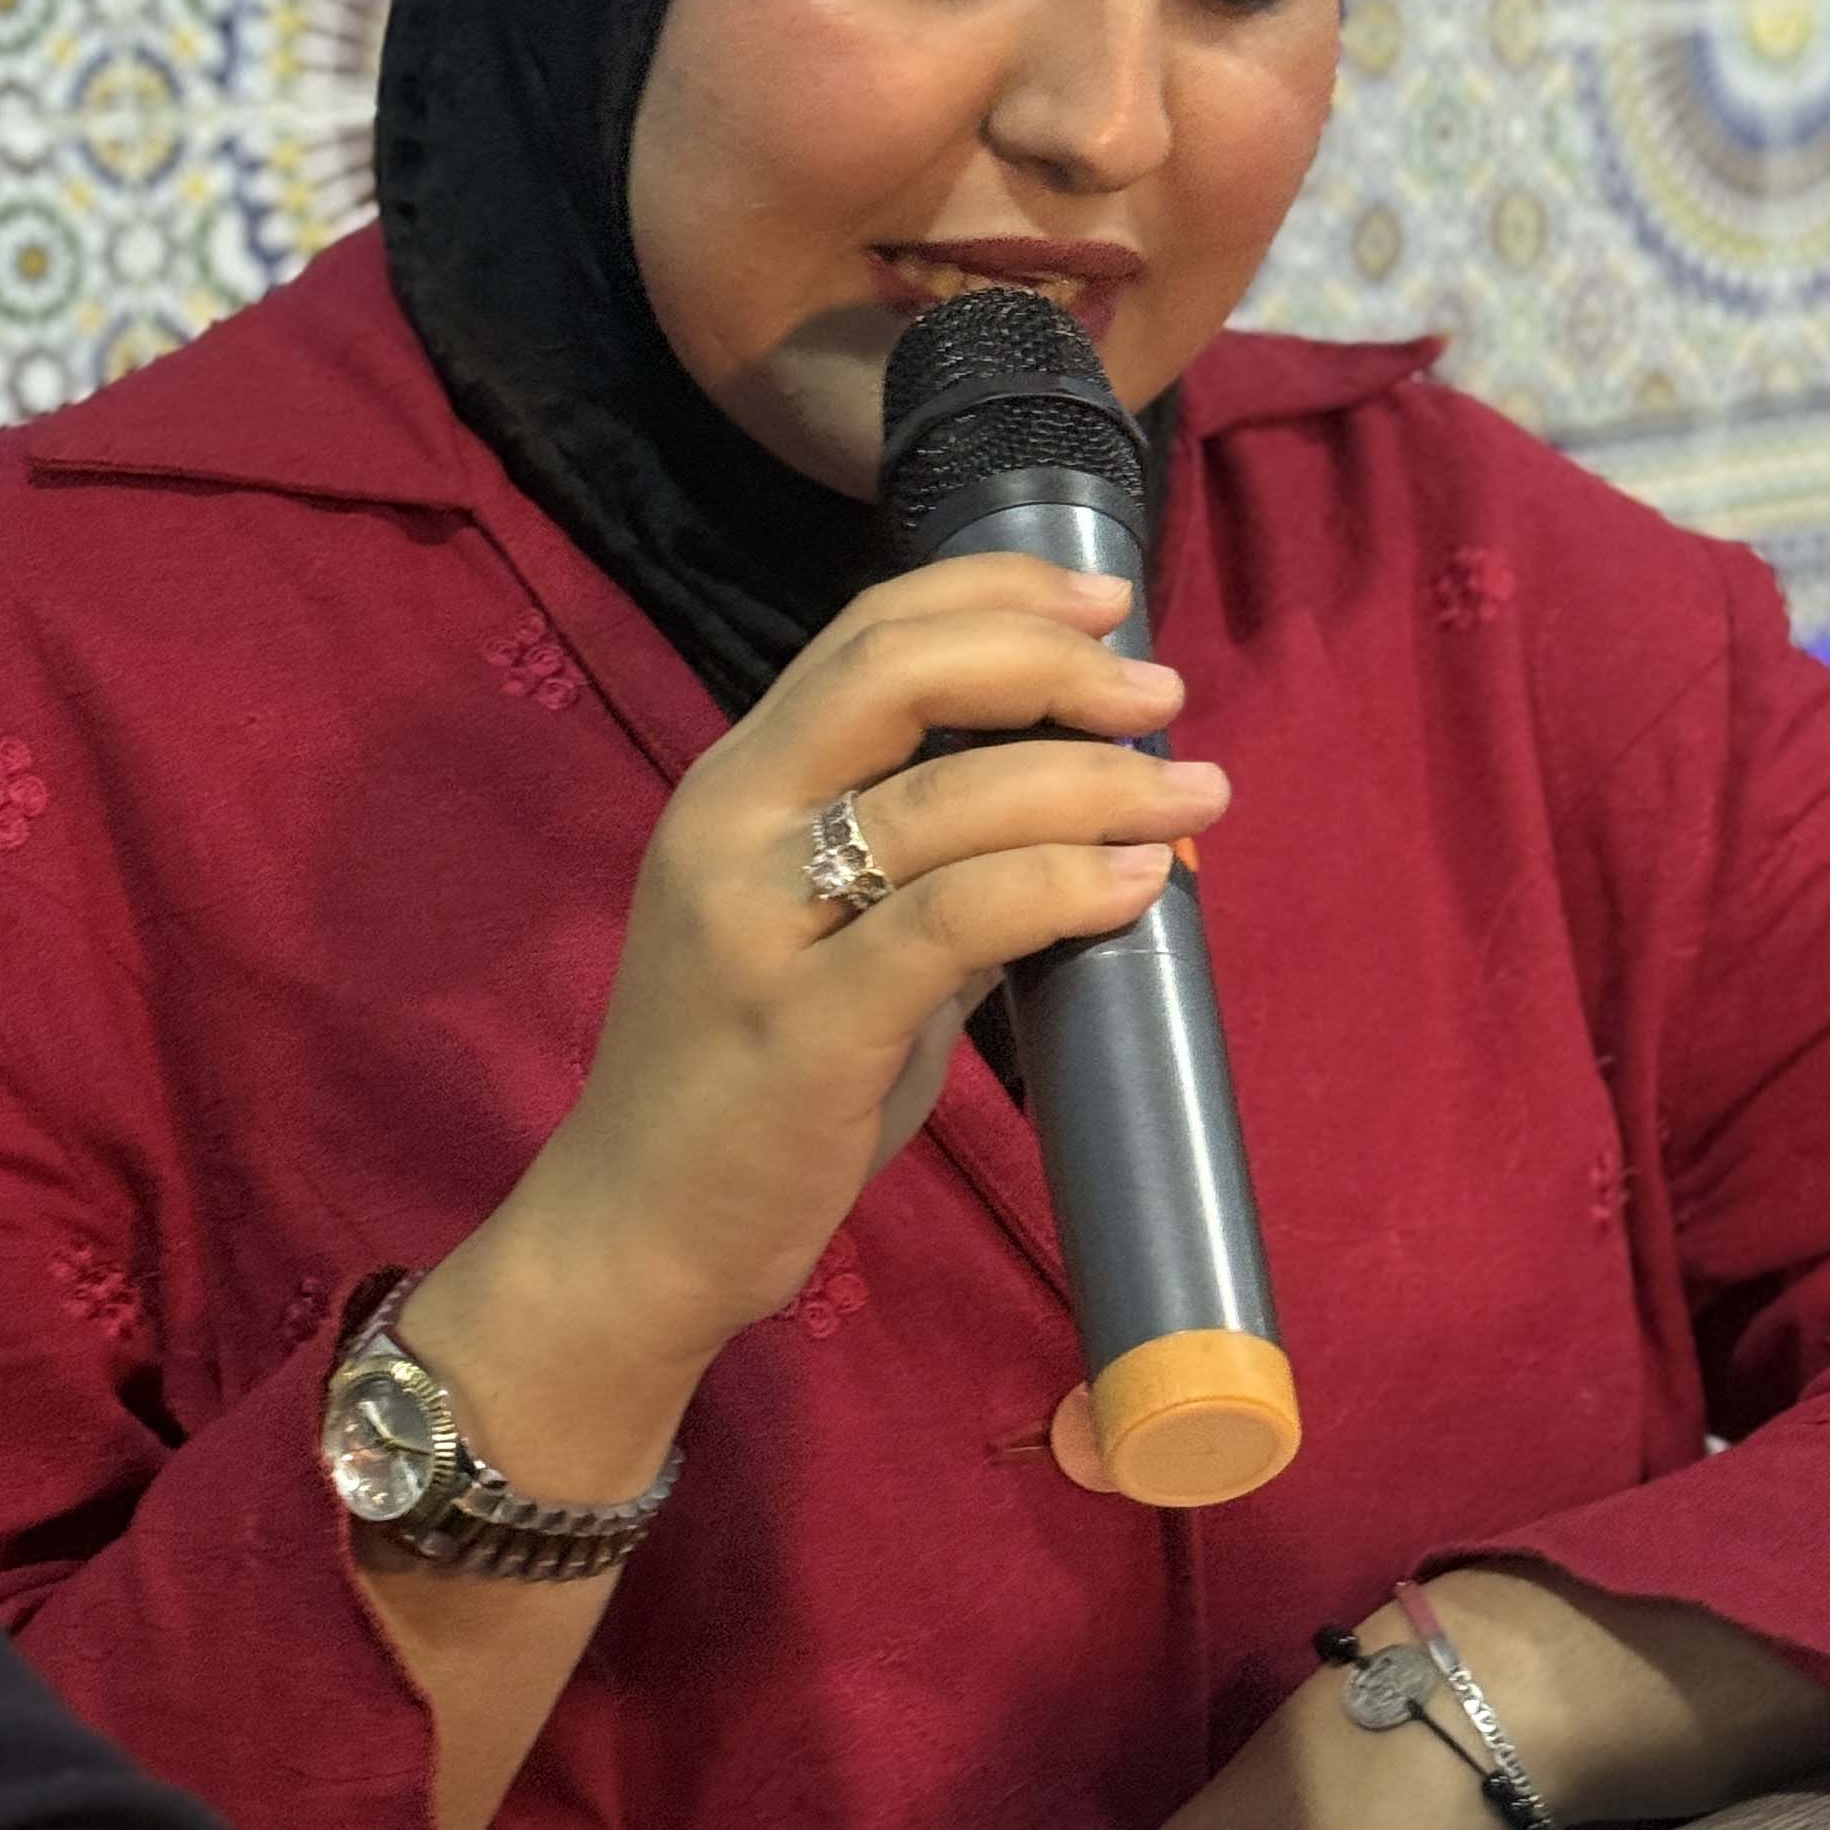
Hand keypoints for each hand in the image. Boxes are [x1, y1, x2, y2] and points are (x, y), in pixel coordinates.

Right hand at [405, 555, 1228, 1494]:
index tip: (1108, 604)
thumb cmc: (752, 1089)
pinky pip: (950, 922)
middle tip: (1160, 698)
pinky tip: (1132, 886)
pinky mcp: (799, 1028)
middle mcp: (731, 826)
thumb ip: (940, 874)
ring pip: (944, 799)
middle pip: (899, 675)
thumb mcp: (837, 944)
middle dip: (1050, 663)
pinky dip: (1058, 885)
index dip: (997, 595)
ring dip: (1092, 783)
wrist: (638, 1234)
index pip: (868, 634)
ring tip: (1192, 799)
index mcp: (737, 785)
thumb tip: (1103, 828)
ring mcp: (754, 925)